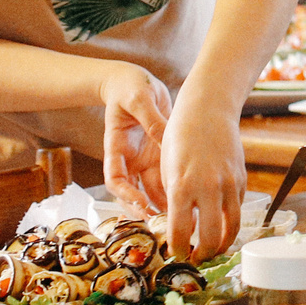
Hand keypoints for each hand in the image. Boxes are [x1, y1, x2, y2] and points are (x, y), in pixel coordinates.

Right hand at [99, 64, 172, 217]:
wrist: (133, 82)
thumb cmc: (130, 87)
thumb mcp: (140, 98)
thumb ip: (151, 118)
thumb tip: (165, 137)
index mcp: (116, 146)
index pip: (115, 178)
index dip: (126, 194)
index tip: (140, 202)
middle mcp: (128, 159)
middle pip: (132, 193)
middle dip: (144, 209)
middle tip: (162, 222)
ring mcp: (143, 160)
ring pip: (150, 190)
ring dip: (162, 205)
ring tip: (179, 219)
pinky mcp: (158, 157)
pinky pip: (165, 179)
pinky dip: (174, 192)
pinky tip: (190, 203)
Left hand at [158, 94, 248, 261]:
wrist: (207, 110)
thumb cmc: (179, 137)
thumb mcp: (167, 170)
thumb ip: (174, 201)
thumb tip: (179, 228)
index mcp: (182, 187)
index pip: (180, 233)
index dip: (178, 250)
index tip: (174, 254)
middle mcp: (208, 188)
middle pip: (210, 239)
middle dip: (202, 255)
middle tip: (195, 258)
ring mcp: (228, 184)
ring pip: (232, 229)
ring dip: (222, 245)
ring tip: (211, 250)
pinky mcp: (241, 180)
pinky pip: (238, 210)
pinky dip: (230, 223)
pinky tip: (220, 226)